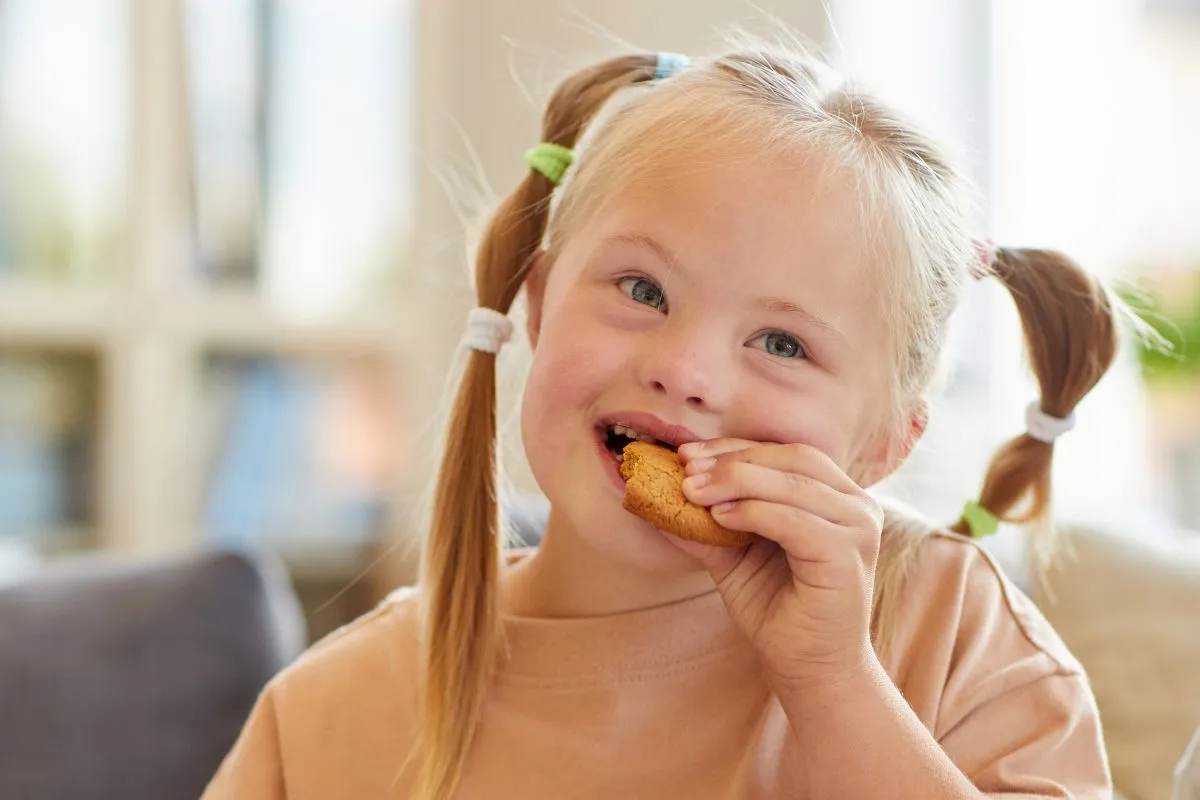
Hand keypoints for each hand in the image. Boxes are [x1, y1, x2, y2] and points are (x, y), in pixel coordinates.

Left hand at [677, 438, 884, 692]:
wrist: (810, 670)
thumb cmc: (777, 611)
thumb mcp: (733, 557)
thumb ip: (704, 524)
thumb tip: (653, 494)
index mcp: (835, 496)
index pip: (784, 453)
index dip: (734, 447)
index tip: (686, 452)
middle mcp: (856, 505)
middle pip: (791, 458)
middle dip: (733, 460)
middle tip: (686, 469)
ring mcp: (858, 529)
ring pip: (793, 484)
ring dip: (736, 481)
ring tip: (693, 491)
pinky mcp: (846, 557)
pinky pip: (795, 521)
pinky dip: (754, 513)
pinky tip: (720, 518)